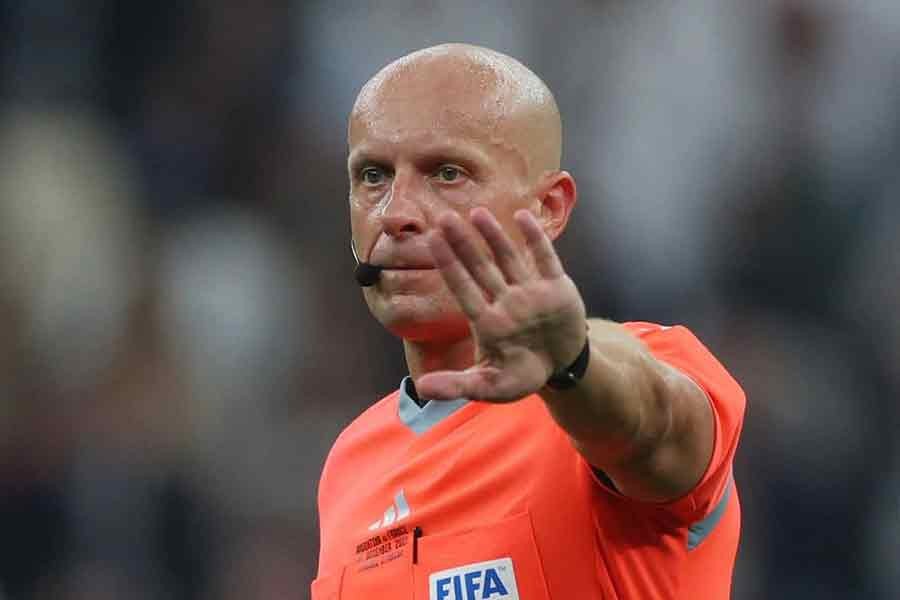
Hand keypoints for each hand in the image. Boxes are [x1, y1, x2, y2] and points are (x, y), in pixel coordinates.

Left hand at [416, 207, 586, 401]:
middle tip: (444, 217)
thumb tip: (420, 388)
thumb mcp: (489, 386)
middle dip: (463, 243)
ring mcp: (530, 292)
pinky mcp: (557, 288)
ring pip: (509, 258)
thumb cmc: (521, 374)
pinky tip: (523, 216)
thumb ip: (456, 386)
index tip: (432, 240)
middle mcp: (505, 301)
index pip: (463, 289)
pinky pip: (545, 259)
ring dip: (494, 236)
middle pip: (481, 267)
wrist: (561, 367)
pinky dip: (536, 239)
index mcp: (488, 322)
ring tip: (477, 213)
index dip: (448, 264)